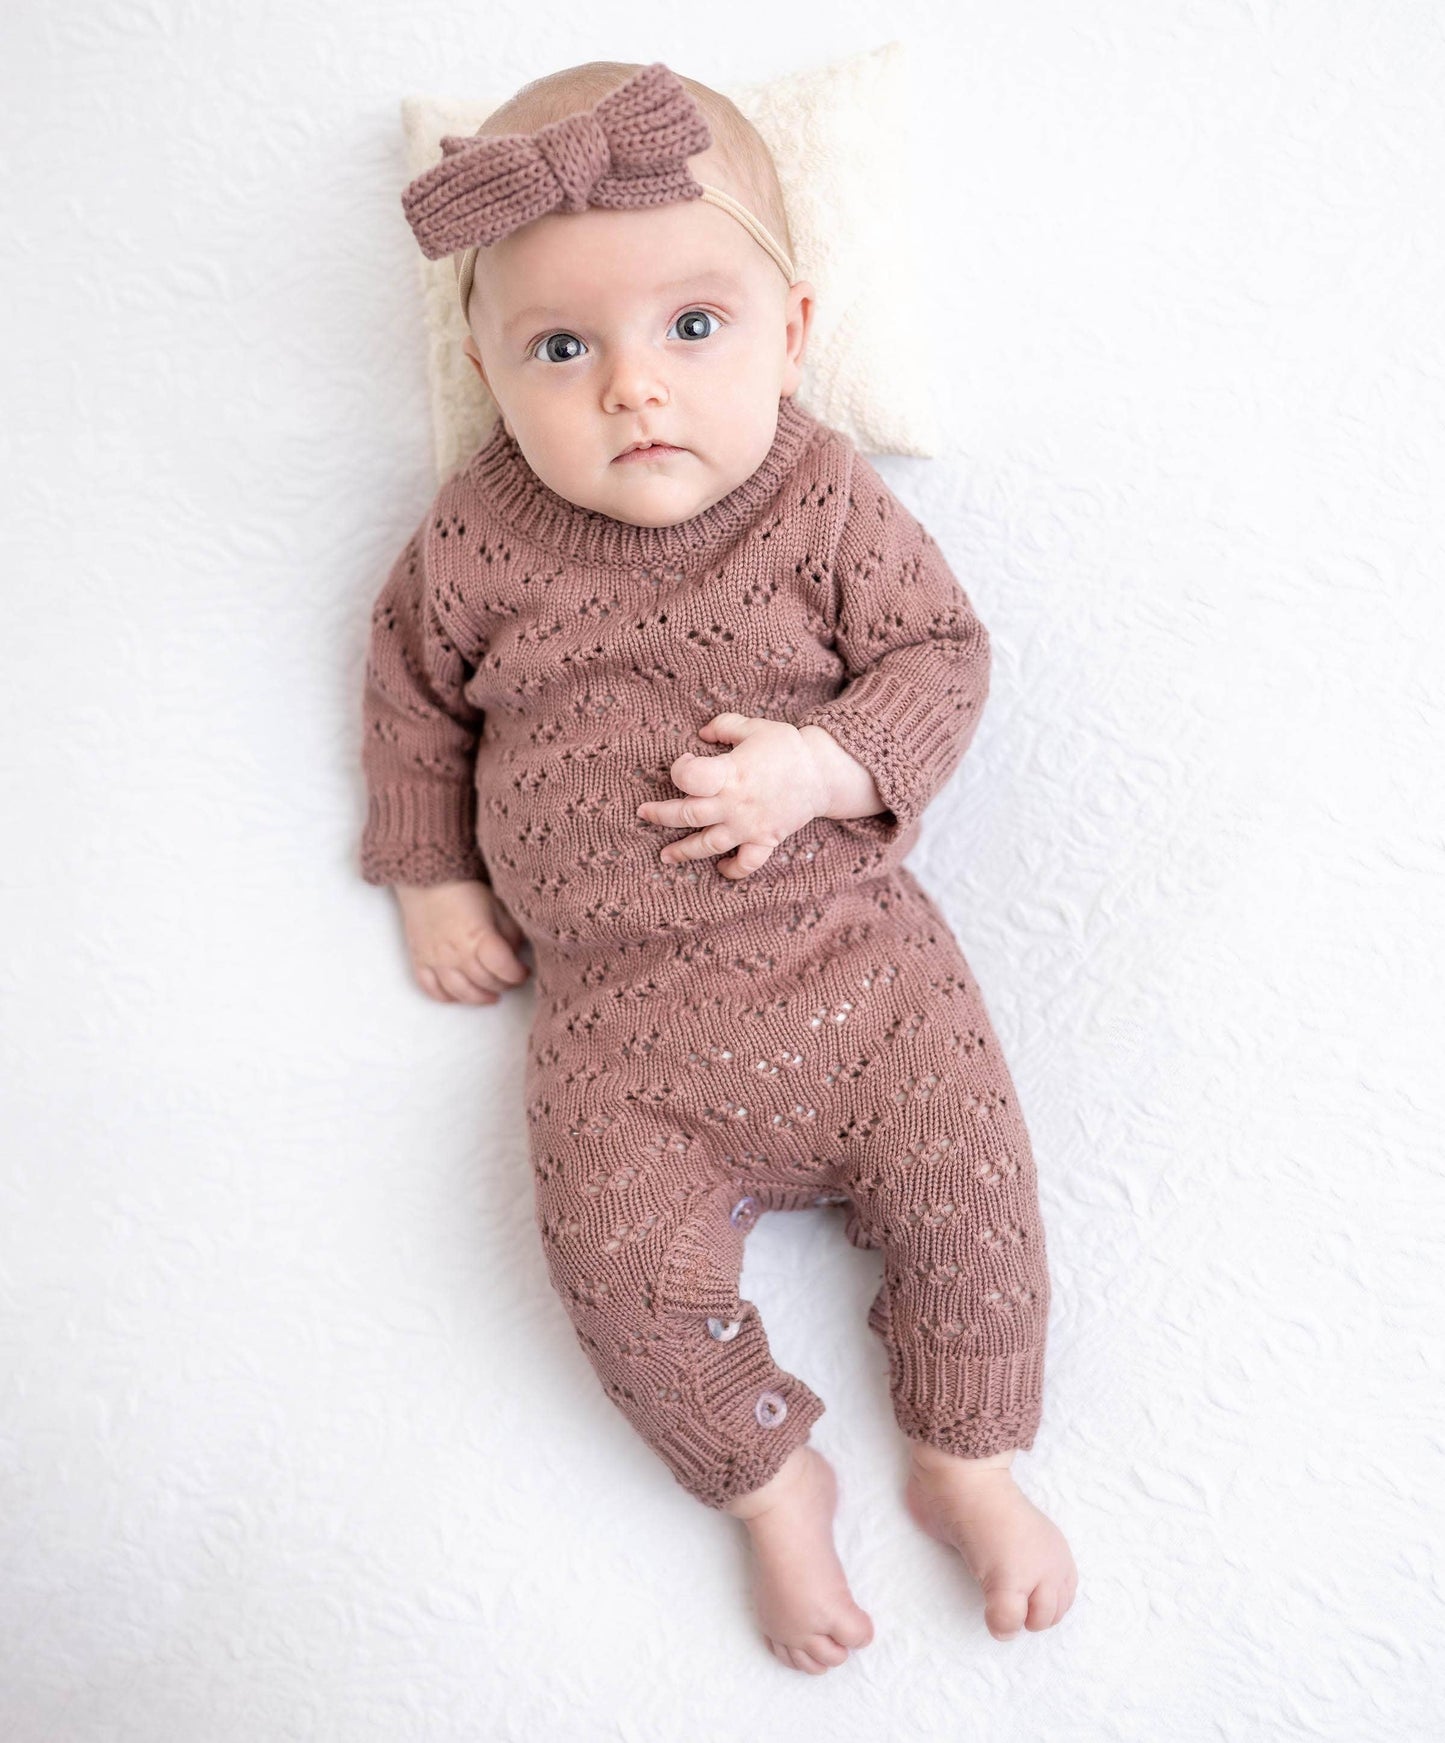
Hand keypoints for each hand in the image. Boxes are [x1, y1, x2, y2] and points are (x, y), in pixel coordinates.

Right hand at [392, 879, 531, 1004]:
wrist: (425, 877)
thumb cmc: (463, 887)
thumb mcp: (497, 904)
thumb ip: (510, 931)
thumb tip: (516, 953)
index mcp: (480, 938)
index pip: (505, 969)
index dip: (518, 974)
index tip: (523, 971)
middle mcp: (457, 954)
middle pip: (485, 983)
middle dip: (503, 984)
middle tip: (509, 979)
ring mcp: (436, 960)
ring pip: (460, 993)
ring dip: (478, 998)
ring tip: (490, 996)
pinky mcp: (419, 960)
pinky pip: (431, 989)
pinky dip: (446, 997)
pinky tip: (459, 995)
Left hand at [636, 713, 835, 879]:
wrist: (822, 773)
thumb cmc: (786, 747)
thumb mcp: (754, 726)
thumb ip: (723, 726)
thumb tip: (701, 734)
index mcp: (731, 773)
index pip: (690, 777)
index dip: (679, 769)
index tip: (685, 761)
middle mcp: (735, 804)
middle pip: (687, 814)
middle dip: (660, 815)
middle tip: (643, 813)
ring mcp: (749, 826)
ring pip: (708, 844)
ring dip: (684, 851)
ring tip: (665, 856)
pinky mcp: (764, 840)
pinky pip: (746, 863)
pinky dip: (732, 870)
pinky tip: (720, 869)